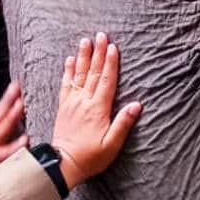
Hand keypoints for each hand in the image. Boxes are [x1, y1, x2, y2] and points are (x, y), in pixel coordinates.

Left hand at [50, 34, 142, 187]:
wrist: (63, 165)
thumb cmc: (90, 157)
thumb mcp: (112, 145)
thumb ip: (123, 124)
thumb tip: (136, 104)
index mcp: (98, 109)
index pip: (106, 81)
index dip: (110, 63)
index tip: (113, 47)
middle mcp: (84, 102)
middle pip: (93, 73)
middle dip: (98, 53)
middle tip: (101, 35)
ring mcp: (72, 103)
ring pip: (78, 75)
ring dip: (83, 57)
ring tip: (85, 41)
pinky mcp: (63, 108)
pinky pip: (65, 85)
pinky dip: (67, 71)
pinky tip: (69, 61)